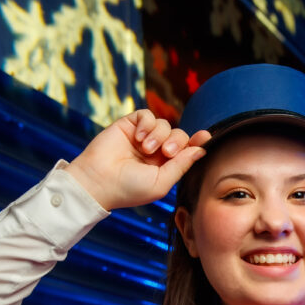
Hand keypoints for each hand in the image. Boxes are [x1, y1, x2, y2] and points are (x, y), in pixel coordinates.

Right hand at [65, 110, 210, 209]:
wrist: (98, 181)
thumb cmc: (129, 188)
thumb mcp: (161, 182)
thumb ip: (181, 165)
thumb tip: (201, 150)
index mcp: (166, 166)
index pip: (187, 150)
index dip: (197, 142)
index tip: (206, 137)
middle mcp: (156, 151)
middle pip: (179, 135)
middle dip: (177, 142)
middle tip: (167, 152)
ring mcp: (143, 137)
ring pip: (165, 124)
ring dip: (159, 135)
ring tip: (145, 149)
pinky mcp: (130, 125)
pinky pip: (147, 115)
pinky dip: (147, 124)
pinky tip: (139, 137)